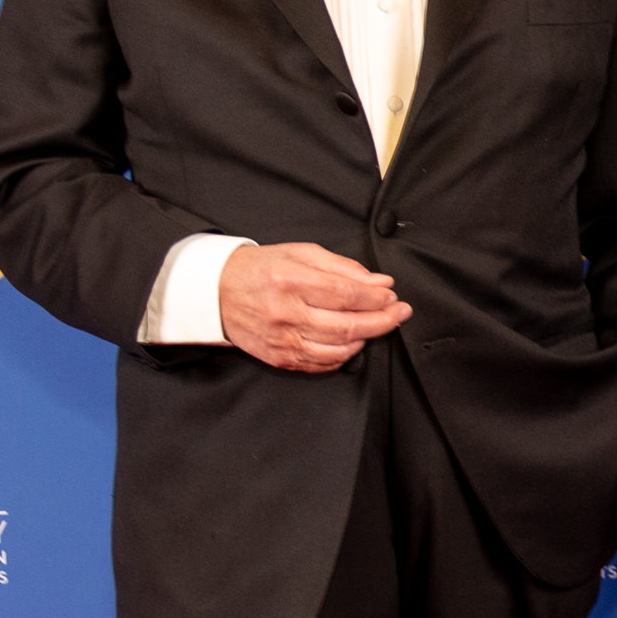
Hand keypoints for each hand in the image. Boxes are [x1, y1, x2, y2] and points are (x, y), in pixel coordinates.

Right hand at [217, 242, 408, 372]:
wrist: (216, 292)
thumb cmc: (260, 269)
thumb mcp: (300, 253)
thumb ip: (342, 267)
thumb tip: (379, 282)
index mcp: (290, 280)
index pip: (345, 293)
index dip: (375, 298)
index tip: (393, 295)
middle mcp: (285, 313)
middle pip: (347, 325)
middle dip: (382, 320)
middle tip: (400, 313)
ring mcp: (282, 340)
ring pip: (338, 348)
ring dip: (367, 338)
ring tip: (379, 325)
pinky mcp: (279, 358)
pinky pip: (322, 364)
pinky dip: (344, 355)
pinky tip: (353, 342)